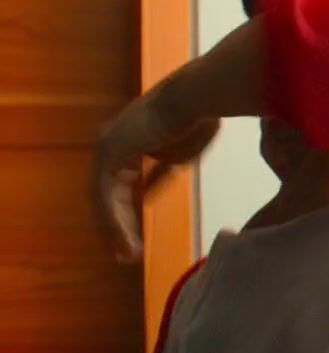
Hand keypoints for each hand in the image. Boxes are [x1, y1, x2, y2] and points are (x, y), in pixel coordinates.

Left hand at [91, 84, 219, 261]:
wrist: (195, 97)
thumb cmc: (199, 119)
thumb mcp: (181, 154)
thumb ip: (163, 172)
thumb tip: (147, 191)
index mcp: (130, 141)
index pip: (122, 183)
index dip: (128, 212)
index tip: (134, 236)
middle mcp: (112, 144)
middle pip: (109, 194)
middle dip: (118, 226)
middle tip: (126, 253)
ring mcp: (107, 148)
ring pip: (104, 199)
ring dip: (115, 229)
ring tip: (126, 255)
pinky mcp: (109, 154)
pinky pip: (105, 196)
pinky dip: (113, 220)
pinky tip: (122, 240)